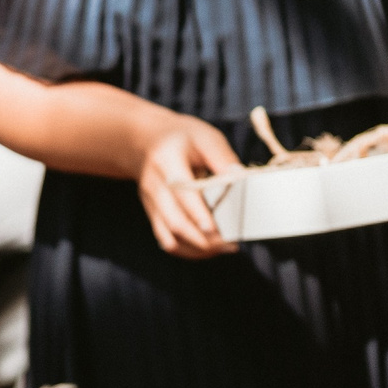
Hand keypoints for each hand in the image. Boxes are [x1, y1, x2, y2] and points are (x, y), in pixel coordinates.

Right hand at [135, 113, 240, 258]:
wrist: (146, 142)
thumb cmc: (182, 138)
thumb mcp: (204, 136)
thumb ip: (222, 158)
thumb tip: (242, 180)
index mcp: (166, 162)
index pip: (181, 193)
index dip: (198, 214)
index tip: (215, 229)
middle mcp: (154, 187)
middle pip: (175, 222)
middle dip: (204, 239)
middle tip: (231, 243)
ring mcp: (151, 205)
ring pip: (170, 238)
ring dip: (198, 249)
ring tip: (223, 248)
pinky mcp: (153, 216)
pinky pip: (168, 242)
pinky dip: (189, 250)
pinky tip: (208, 248)